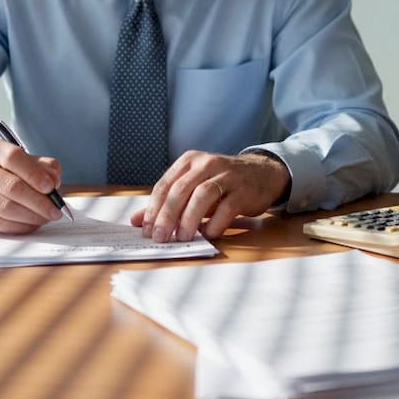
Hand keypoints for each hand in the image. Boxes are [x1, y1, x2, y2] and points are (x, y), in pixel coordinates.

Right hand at [0, 138, 63, 232]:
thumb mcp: (19, 160)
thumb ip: (41, 166)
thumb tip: (55, 180)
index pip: (13, 158)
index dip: (34, 173)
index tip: (51, 187)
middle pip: (12, 186)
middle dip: (39, 201)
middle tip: (55, 210)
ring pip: (6, 208)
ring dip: (32, 216)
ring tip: (46, 218)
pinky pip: (0, 224)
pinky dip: (21, 226)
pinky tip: (31, 224)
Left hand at [131, 150, 290, 242]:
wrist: (262, 173)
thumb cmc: (222, 182)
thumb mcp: (193, 187)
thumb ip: (166, 202)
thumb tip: (136, 221)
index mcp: (189, 161)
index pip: (165, 184)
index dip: (153, 208)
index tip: (146, 230)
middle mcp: (207, 163)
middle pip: (181, 189)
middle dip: (168, 215)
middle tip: (160, 237)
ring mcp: (227, 176)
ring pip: (203, 195)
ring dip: (189, 219)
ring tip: (182, 237)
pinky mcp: (243, 190)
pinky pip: (227, 207)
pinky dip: (215, 223)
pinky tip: (208, 234)